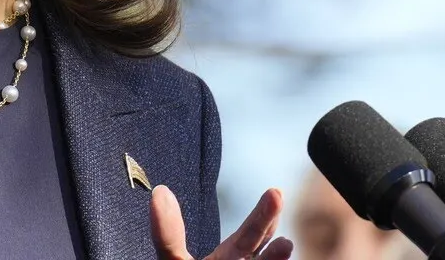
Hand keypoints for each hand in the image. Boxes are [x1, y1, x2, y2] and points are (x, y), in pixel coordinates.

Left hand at [150, 185, 292, 259]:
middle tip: (276, 195)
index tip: (275, 193)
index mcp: (228, 259)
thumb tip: (160, 192)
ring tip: (284, 243)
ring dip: (273, 259)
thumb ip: (167, 233)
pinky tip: (277, 253)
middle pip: (255, 248)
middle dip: (267, 224)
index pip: (248, 237)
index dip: (262, 216)